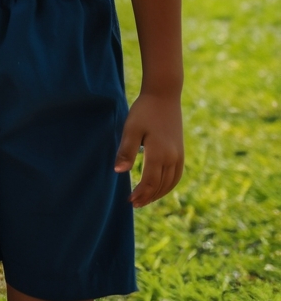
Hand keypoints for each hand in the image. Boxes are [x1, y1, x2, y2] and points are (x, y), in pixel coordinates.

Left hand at [117, 90, 183, 206]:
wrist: (164, 96)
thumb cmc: (143, 111)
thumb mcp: (130, 129)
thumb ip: (126, 151)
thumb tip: (119, 172)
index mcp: (159, 153)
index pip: (150, 182)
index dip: (140, 193)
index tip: (129, 201)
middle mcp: (172, 157)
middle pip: (161, 185)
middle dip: (148, 197)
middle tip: (134, 204)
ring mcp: (179, 155)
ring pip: (171, 182)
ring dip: (159, 193)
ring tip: (146, 199)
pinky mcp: (180, 151)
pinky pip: (177, 175)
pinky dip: (169, 185)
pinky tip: (160, 187)